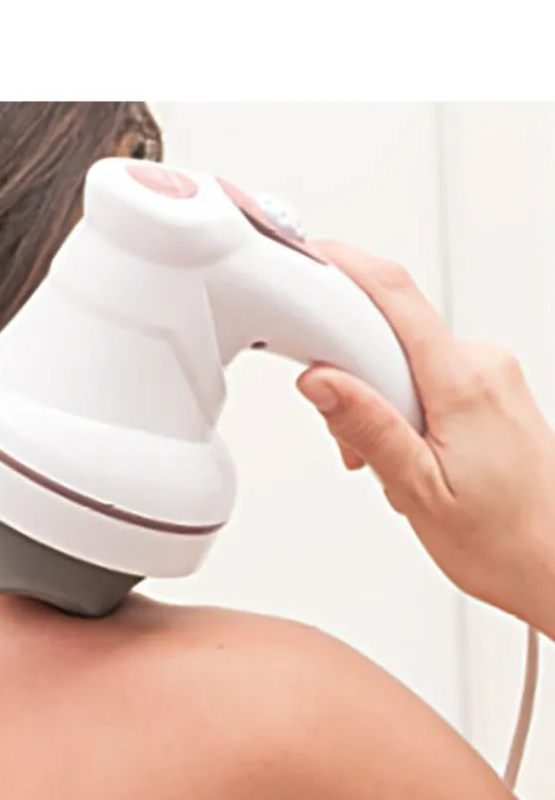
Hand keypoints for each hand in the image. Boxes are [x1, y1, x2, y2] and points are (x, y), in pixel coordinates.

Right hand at [296, 241, 554, 633]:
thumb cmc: (502, 539)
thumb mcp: (417, 490)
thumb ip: (365, 426)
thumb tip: (320, 379)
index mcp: (464, 381)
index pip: (394, 297)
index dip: (341, 267)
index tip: (299, 260)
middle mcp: (483, 365)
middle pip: (388, 331)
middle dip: (348, 373)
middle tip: (347, 438)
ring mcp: (489, 375)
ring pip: (402, 359)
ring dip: (372, 401)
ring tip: (385, 465)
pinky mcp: (488, 390)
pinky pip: (425, 375)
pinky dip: (398, 407)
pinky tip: (405, 454)